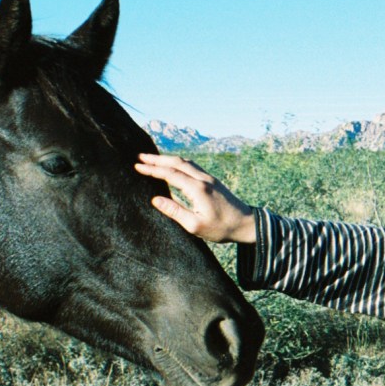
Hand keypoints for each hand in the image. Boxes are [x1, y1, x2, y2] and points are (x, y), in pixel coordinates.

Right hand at [134, 153, 255, 243]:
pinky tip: (173, 165)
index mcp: (198, 189)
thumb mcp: (195, 226)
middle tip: (139, 157)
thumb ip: (175, 211)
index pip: (170, 174)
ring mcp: (209, 178)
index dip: (152, 169)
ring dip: (168, 159)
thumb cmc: (221, 228)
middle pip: (177, 162)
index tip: (137, 167)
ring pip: (186, 162)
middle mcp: (203, 179)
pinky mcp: (213, 181)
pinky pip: (192, 166)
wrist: (247, 224)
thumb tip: (155, 199)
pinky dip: (179, 162)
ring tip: (152, 159)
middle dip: (157, 159)